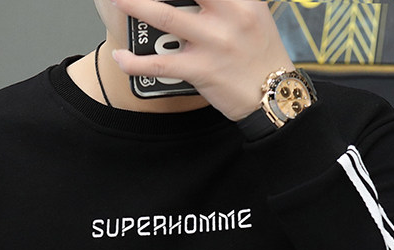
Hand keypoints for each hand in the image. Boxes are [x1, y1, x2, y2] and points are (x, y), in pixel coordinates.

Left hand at [110, 0, 294, 119]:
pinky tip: (120, 57)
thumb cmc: (261, 55)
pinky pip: (161, 65)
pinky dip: (135, 62)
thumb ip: (227, 0)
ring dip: (136, 5)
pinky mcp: (202, 70)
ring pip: (166, 16)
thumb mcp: (253, 13)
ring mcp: (214, 43)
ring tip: (118, 0)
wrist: (275, 95)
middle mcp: (229, 15)